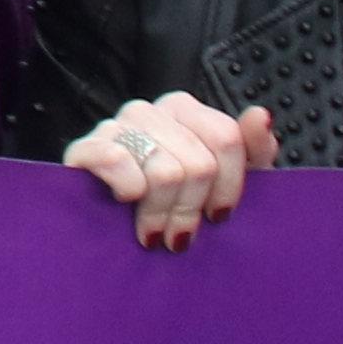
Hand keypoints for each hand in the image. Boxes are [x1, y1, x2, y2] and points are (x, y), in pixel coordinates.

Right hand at [67, 95, 271, 247]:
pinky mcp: (83, 149)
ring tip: (155, 231)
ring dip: (161, 212)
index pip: (226, 137)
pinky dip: (128, 187)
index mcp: (184, 110)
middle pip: (198, 163)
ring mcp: (114, 126)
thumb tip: (259, 116)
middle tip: (180, 233)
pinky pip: (116, 159)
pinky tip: (126, 202)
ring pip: (164, 171)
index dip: (229, 186)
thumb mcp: (226, 180)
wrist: (110, 229)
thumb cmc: (174, 203)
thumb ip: (252, 148)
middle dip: (191, 208)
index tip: (219, 215)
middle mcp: (149, 111)